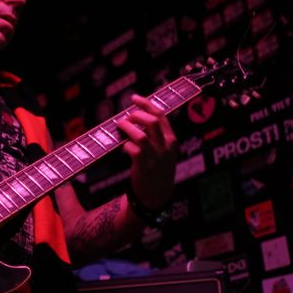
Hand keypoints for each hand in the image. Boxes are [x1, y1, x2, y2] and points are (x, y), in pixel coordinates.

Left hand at [116, 94, 177, 209]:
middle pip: (150, 121)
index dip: (146, 104)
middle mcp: (166, 146)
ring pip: (140, 134)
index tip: (134, 98)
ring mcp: (155, 157)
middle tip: (126, 118)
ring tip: (120, 127)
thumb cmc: (157, 169)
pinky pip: (132, 149)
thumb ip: (156, 136)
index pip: (160, 115)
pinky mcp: (144, 166)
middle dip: (135, 115)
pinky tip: (124, 148)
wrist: (157, 194)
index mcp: (171, 140)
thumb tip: (137, 117)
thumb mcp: (164, 151)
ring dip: (127, 128)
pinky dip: (126, 146)